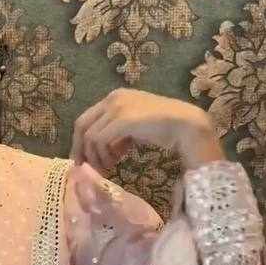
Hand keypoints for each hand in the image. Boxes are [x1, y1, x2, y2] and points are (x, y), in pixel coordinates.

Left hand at [72, 88, 224, 174]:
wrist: (185, 124)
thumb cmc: (164, 127)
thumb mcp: (135, 127)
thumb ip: (117, 133)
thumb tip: (103, 150)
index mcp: (115, 97)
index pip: (86, 118)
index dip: (80, 141)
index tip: (83, 159)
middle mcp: (113, 98)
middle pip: (81, 125)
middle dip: (81, 149)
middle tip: (85, 167)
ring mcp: (117, 107)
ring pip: (90, 136)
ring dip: (96, 156)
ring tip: (109, 166)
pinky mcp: (122, 119)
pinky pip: (100, 140)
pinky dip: (103, 155)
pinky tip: (115, 162)